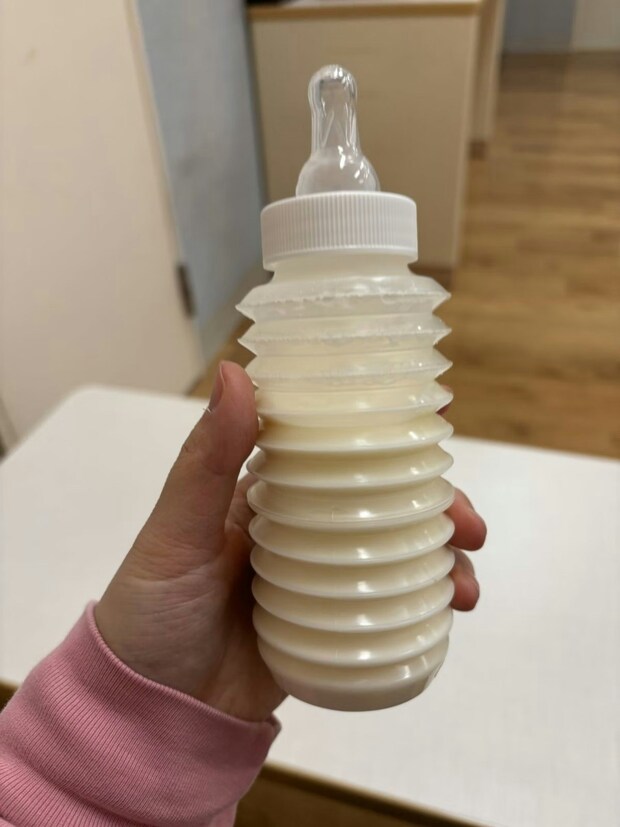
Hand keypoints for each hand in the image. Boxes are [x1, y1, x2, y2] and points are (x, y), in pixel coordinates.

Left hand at [96, 362, 485, 722]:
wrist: (155, 712)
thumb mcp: (177, 533)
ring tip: (468, 582)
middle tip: (470, 526)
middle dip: (435, 505)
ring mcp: (320, 580)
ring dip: (442, 557)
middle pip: (382, 503)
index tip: (438, 431)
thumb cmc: (154, 611)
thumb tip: (237, 369)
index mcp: (266, 495)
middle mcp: (301, 529)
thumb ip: (207, 459)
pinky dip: (426, 605)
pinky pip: (387, 606)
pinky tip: (451, 613)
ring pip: (395, 553)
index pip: (335, 450)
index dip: (387, 438)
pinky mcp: (331, 627)